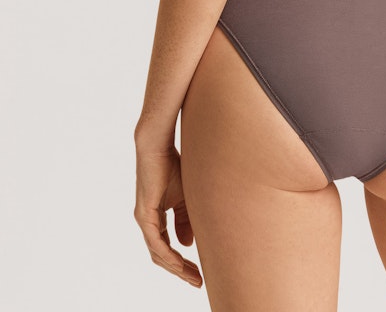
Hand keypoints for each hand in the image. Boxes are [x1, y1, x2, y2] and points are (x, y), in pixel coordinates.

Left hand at [134, 141, 202, 287]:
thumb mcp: (185, 198)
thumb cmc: (172, 165)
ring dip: (176, 267)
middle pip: (162, 256)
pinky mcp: (144, 214)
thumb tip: (187, 244)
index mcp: (156, 218)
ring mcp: (144, 219)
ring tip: (193, 276)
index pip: (167, 247)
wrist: (158, 145)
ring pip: (158, 253)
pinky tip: (179, 263)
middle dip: (181, 270)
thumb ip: (185, 220)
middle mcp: (147, 222)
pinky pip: (155, 242)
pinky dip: (168, 255)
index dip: (182, 262)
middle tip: (197, 281)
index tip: (199, 272)